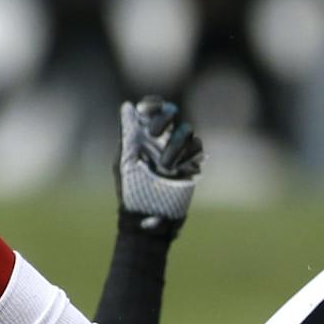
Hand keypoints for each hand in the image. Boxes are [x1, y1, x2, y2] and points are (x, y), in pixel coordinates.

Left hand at [115, 97, 203, 228]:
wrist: (148, 219)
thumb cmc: (132, 191)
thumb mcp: (126, 162)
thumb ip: (129, 135)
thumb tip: (127, 106)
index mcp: (142, 136)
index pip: (150, 109)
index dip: (152, 104)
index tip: (146, 110)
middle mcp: (161, 139)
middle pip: (172, 111)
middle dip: (165, 118)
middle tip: (155, 135)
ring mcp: (177, 149)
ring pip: (186, 129)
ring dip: (176, 144)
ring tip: (165, 166)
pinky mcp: (191, 162)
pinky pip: (197, 147)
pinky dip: (189, 155)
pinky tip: (179, 170)